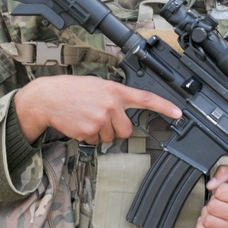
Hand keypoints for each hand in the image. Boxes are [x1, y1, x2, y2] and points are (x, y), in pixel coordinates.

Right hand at [13, 75, 180, 143]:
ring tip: (87, 118)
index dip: (164, 106)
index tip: (179, 113)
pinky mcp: (89, 131)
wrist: (48, 98)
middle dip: (116, 129)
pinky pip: (96, 142)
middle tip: (101, 118)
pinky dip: (89, 137)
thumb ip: (115, 97)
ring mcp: (100, 119)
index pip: (145, 98)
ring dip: (100, 133)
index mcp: (115, 90)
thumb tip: (125, 114)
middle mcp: (111, 104)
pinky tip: (80, 123)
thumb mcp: (98, 85)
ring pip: (110, 138)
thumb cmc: (73, 91)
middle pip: (127, 130)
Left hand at [196, 165, 227, 227]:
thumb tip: (211, 185)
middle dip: (214, 200)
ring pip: (208, 221)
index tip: (227, 191)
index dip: (221, 189)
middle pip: (212, 207)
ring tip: (216, 210)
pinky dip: (203, 227)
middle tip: (221, 201)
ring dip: (208, 213)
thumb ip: (226, 172)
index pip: (220, 192)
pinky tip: (209, 220)